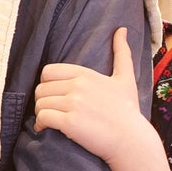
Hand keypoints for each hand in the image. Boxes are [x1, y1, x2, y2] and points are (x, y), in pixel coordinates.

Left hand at [33, 27, 170, 170]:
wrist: (131, 140)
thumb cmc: (128, 111)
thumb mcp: (125, 78)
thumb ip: (122, 53)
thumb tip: (121, 30)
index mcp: (86, 74)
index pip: (48, 71)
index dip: (47, 84)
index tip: (55, 96)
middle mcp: (78, 86)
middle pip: (41, 88)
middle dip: (43, 100)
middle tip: (51, 110)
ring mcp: (73, 104)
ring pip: (39, 104)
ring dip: (41, 114)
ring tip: (49, 121)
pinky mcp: (70, 122)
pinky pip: (43, 118)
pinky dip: (40, 125)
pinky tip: (46, 129)